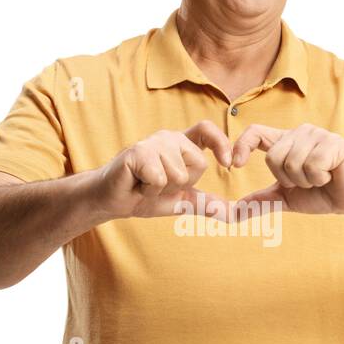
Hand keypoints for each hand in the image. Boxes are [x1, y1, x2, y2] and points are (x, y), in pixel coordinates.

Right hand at [93, 120, 232, 219]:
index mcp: (180, 145)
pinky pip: (160, 178)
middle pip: (198, 165)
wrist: (112, 201)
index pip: (206, 130)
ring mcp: (153, 143)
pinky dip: (149, 190)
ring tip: (145, 184)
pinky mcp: (138, 152)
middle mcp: (169, 138)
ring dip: (162, 190)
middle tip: (158, 184)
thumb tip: (231, 213)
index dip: (221, 143)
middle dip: (181, 185)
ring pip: (179, 175)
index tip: (229, 163)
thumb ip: (204, 203)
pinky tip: (136, 184)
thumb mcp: (180, 201)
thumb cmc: (143, 196)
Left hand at [228, 123, 343, 217]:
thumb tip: (233, 214)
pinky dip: (319, 179)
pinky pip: (311, 165)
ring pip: (292, 162)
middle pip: (273, 157)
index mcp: (285, 142)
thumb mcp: (285, 199)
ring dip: (306, 181)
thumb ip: (261, 201)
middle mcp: (299, 133)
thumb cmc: (321, 195)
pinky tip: (331, 176)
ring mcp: (317, 135)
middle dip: (288, 180)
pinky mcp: (333, 142)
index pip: (255, 133)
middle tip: (307, 182)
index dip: (241, 146)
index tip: (234, 165)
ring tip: (320, 178)